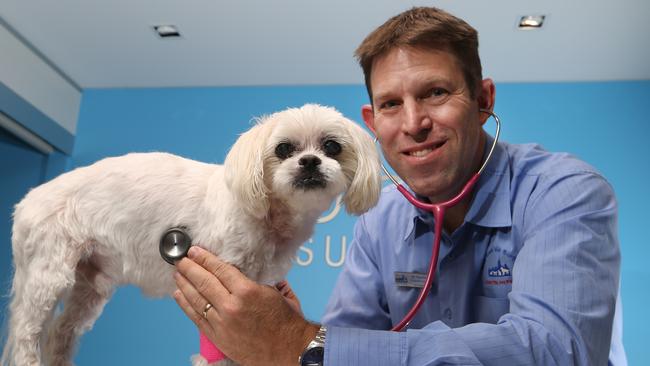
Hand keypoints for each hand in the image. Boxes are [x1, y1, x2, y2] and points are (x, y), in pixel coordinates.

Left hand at [173, 246, 318, 365]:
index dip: (205, 259)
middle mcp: (232, 306)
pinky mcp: (218, 337)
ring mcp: (222, 323)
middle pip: (204, 282)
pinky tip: (179, 295)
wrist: (289, 352)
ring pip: (196, 299)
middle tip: (181, 260)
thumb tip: (260, 269)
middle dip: (190, 268)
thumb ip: (268, 280)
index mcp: (248, 291)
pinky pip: (196, 318)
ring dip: (184, 284)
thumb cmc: (287, 324)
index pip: (220, 269)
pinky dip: (185, 305)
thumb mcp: (280, 294)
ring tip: (177, 274)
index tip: (195, 251)